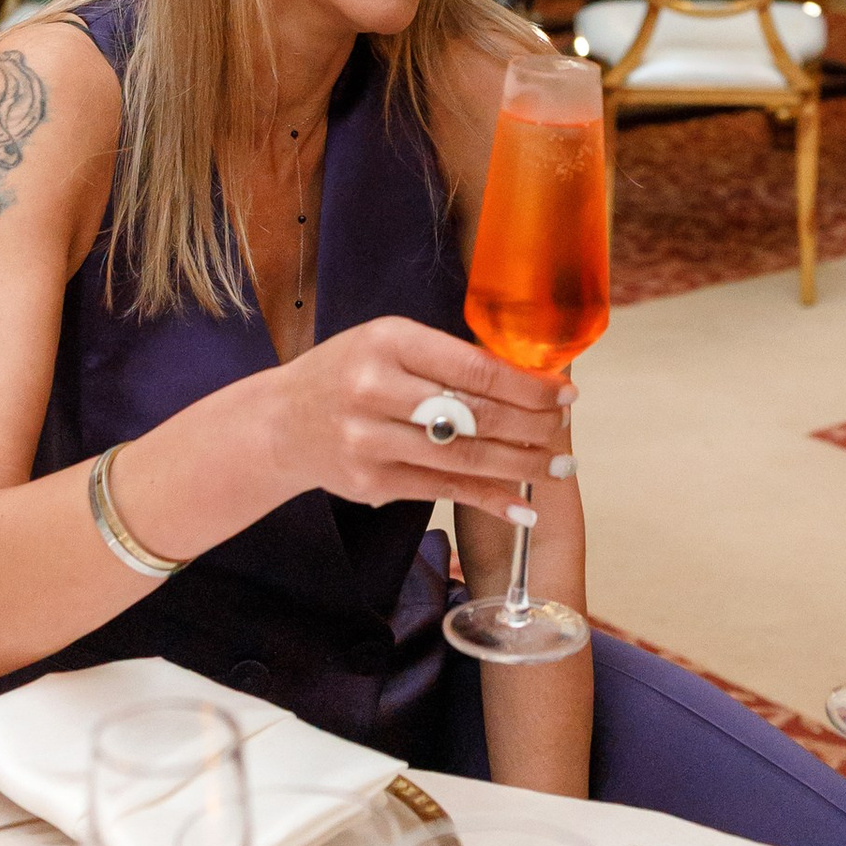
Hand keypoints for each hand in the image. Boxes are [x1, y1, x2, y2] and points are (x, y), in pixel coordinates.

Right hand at [263, 316, 571, 518]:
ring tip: (557, 465)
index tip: (565, 393)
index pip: (474, 368)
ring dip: (520, 464)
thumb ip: (447, 359)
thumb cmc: (348, 374)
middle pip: (475, 414)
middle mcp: (375, 390)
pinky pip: (443, 491)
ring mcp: (369, 441)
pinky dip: (489, 498)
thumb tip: (527, 377)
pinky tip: (523, 502)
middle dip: (532, 425)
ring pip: (464, 458)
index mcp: (388, 342)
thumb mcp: (389, 345)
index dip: (528, 385)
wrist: (281, 423)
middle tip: (564, 429)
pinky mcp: (371, 482)